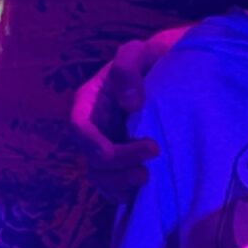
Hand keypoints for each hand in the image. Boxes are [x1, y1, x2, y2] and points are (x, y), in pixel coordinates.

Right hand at [72, 26, 185, 194]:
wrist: (167, 72)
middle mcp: (92, 128)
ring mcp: (105, 146)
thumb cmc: (148, 59)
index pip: (79, 130)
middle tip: (152, 160)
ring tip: (147, 178)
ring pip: (100, 177)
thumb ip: (126, 68)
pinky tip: (144, 192)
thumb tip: (129, 103)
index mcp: (87, 103)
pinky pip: (113, 186)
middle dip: (119, 167)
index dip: (99, 146)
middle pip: (92, 159)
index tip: (142, 148)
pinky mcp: (120, 160)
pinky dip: (124, 194)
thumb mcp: (137, 52)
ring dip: (120, 185)